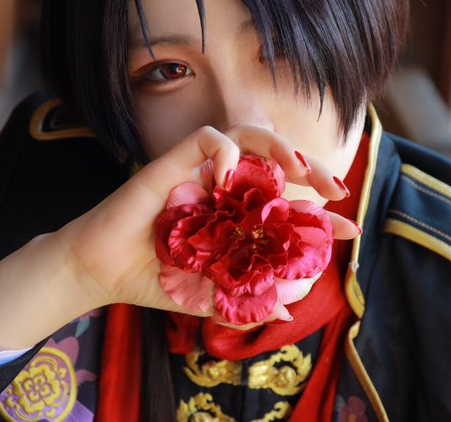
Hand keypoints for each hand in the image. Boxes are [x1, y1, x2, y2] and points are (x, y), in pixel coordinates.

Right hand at [58, 125, 359, 311]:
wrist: (103, 274)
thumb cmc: (155, 280)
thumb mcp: (209, 295)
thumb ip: (244, 301)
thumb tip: (288, 313)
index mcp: (237, 216)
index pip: (288, 206)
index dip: (320, 216)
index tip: (348, 230)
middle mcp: (225, 190)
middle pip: (277, 162)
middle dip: (313, 169)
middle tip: (335, 190)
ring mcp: (201, 173)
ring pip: (248, 137)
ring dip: (277, 147)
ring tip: (297, 168)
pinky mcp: (173, 161)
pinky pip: (207, 138)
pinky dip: (224, 151)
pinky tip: (228, 175)